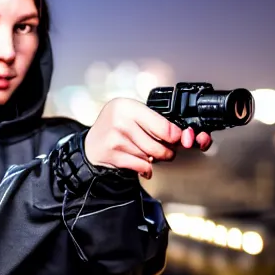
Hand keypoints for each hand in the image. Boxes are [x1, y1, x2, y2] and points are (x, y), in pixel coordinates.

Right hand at [84, 98, 212, 178]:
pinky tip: (140, 163)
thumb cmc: (116, 127)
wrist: (92, 144)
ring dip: (153, 159)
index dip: (176, 137)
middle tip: (165, 150)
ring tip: (146, 152)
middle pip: (159, 145)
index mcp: (129, 106)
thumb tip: (183, 136)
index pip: (165, 127)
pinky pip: (141, 166)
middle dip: (166, 151)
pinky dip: (145, 169)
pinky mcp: (112, 155)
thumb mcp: (133, 114)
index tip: (179, 139)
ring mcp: (115, 139)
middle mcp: (121, 120)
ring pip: (150, 157)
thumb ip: (156, 121)